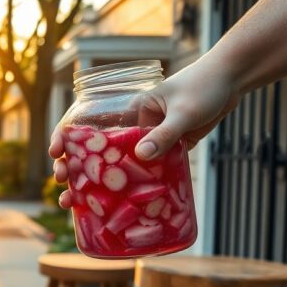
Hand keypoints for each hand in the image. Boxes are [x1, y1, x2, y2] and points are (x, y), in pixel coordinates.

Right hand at [48, 58, 239, 208]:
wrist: (231, 80)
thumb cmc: (204, 86)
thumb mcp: (183, 111)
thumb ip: (164, 134)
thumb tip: (141, 156)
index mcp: (131, 110)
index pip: (89, 126)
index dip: (66, 140)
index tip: (56, 155)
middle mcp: (135, 127)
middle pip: (100, 153)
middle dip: (78, 172)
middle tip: (64, 193)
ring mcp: (151, 141)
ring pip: (121, 166)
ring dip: (104, 186)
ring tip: (81, 206)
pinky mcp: (169, 150)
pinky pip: (148, 172)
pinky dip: (136, 187)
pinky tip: (125, 207)